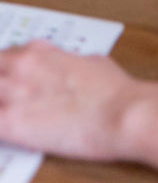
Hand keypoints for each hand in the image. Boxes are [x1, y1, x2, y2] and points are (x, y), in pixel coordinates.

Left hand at [0, 41, 132, 159]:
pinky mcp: (12, 126)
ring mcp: (13, 97)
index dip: (7, 70)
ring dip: (1, 102)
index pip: (4, 56)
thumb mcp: (90, 61)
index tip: (11, 79)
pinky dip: (1, 127)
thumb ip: (68, 63)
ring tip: (12, 112)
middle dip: (1, 82)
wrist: (121, 114)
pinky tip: (9, 130)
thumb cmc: (112, 90)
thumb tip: (70, 69)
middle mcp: (20, 69)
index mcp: (38, 53)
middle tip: (11, 96)